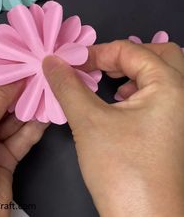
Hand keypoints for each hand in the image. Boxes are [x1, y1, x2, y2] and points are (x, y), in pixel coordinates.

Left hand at [0, 77, 47, 216]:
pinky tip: (46, 118)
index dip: (2, 80)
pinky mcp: (7, 155)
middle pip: (0, 104)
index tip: (23, 70)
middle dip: (20, 95)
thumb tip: (11, 83)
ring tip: (47, 97)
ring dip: (30, 111)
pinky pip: (23, 137)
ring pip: (14, 120)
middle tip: (40, 82)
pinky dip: (35, 128)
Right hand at [43, 41, 183, 216]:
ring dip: (131, 72)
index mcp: (171, 86)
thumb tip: (51, 63)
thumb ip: (67, 86)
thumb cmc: (121, 171)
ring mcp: (181, 113)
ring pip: (158, 75)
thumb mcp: (89, 121)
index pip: (130, 50)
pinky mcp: (173, 128)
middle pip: (155, 55)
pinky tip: (120, 102)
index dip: (96, 52)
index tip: (71, 63)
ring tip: (109, 83)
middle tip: (96, 67)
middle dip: (121, 57)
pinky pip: (158, 95)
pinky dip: (137, 90)